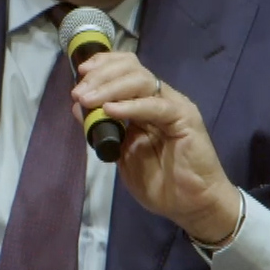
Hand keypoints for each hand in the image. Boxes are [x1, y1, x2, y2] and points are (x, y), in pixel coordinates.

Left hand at [72, 52, 241, 243]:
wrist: (191, 205)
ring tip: (88, 100)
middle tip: (79, 93)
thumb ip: (103, 129)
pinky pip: (155, 106)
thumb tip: (79, 107)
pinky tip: (111, 110)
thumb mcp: (122, 153)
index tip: (80, 73)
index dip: (103, 65)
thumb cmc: (160, 182)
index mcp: (146, 102)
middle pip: (131, 68)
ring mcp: (173, 106)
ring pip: (141, 80)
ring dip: (110, 87)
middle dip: (100, 76)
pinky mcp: (184, 118)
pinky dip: (131, 106)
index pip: (126, 69)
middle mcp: (160, 98)